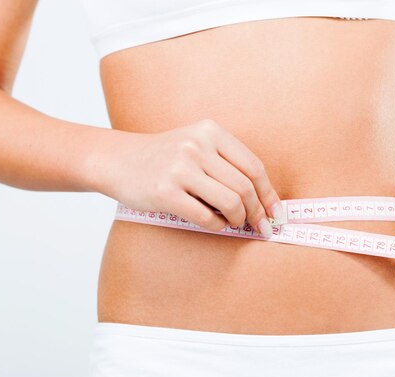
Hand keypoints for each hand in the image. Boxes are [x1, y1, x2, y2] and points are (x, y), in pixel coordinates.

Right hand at [95, 119, 282, 236]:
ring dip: (239, 219)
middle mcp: (197, 146)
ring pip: (231, 202)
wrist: (117, 160)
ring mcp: (180, 168)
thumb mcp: (197, 144)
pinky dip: (218, 226)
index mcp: (210, 132)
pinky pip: (207, 217)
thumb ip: (227, 163)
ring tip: (236, 223)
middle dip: (258, 212)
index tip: (277, 212)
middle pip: (245, 187)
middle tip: (261, 226)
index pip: (254, 167)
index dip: (270, 194)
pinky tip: (216, 224)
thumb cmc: (164, 157)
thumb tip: (264, 200)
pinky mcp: (165, 192)